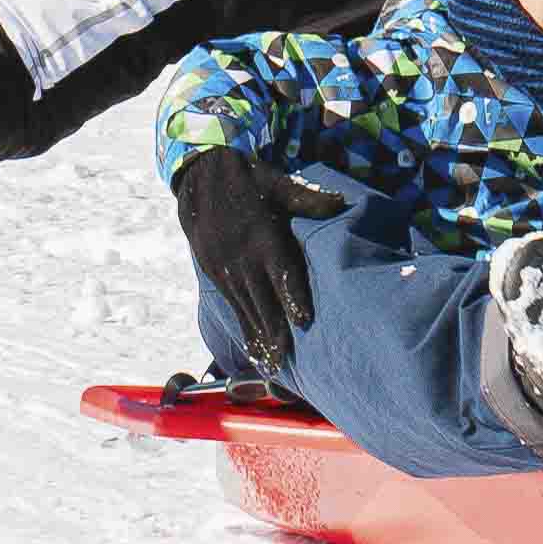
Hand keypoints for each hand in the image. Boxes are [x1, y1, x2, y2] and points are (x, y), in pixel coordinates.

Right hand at [172, 150, 349, 360]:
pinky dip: (243, 328)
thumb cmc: (249, 180)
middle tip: (286, 362)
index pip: (281, 273)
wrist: (199, 178)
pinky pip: (233, 306)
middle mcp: (243, 258)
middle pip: (262, 301)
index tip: (304, 322)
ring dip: (259, 338)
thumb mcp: (279, 184)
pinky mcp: (216, 273)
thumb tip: (343, 202)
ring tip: (272, 366)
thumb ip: (309, 198)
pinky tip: (253, 348)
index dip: (292, 298)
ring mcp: (226, 268)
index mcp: (264, 237)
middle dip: (275, 333)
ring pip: (246, 309)